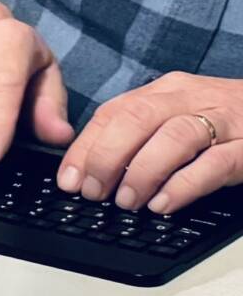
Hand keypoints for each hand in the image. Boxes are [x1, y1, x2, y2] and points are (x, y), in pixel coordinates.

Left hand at [57, 73, 242, 212]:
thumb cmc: (229, 122)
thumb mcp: (181, 117)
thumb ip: (143, 134)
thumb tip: (92, 168)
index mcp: (169, 91)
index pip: (115, 112)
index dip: (86, 146)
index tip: (69, 180)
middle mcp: (194, 99)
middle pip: (138, 119)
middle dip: (106, 157)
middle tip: (93, 192)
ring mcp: (226, 120)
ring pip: (175, 137)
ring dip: (143, 172)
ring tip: (126, 202)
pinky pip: (215, 163)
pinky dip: (185, 184)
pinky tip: (165, 203)